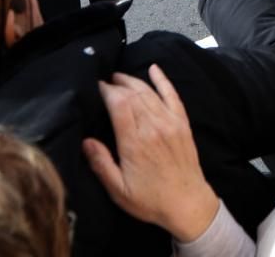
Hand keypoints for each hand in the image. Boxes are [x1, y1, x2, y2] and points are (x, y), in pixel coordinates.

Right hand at [83, 66, 219, 241]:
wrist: (188, 204)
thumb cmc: (150, 200)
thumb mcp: (118, 189)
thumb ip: (101, 163)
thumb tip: (86, 141)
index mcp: (134, 141)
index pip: (118, 103)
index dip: (106, 91)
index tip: (95, 87)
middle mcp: (153, 126)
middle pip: (132, 94)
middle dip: (116, 85)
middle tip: (104, 82)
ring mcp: (170, 122)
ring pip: (149, 92)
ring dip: (133, 81)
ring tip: (119, 77)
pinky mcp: (182, 123)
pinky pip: (172, 95)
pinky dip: (163, 80)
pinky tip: (154, 69)